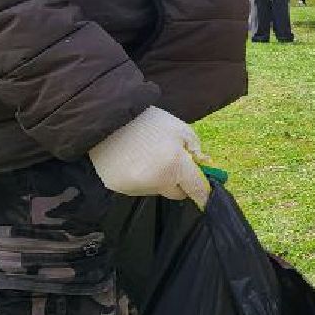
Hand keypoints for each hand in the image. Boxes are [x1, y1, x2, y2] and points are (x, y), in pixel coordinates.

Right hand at [88, 106, 210, 207]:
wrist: (106, 119)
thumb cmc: (148, 122)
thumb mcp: (179, 128)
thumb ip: (195, 149)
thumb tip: (203, 166)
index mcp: (175, 167)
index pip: (197, 190)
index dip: (204, 192)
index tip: (208, 195)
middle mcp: (157, 183)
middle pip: (176, 192)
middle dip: (178, 180)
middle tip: (171, 159)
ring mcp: (136, 188)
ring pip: (157, 190)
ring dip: (159, 178)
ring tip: (148, 155)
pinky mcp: (120, 188)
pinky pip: (140, 188)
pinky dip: (141, 178)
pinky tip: (134, 160)